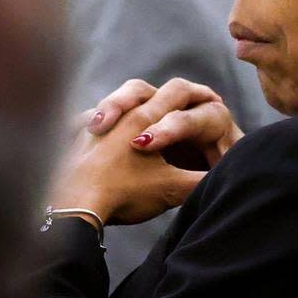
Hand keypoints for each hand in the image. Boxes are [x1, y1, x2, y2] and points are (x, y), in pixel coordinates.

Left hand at [53, 79, 243, 225]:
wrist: (76, 208)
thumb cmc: (125, 193)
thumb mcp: (171, 190)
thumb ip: (200, 181)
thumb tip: (224, 179)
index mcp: (146, 119)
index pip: (177, 92)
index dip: (198, 93)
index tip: (210, 98)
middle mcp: (119, 115)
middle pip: (140, 89)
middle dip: (159, 94)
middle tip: (171, 101)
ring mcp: (93, 127)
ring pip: (109, 103)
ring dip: (121, 105)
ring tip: (130, 116)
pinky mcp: (73, 141)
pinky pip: (79, 123)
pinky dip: (88, 125)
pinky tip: (88, 135)